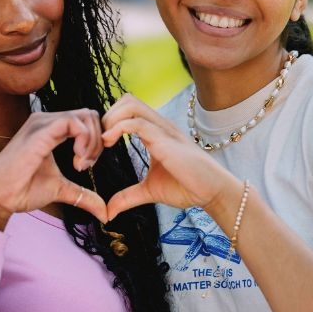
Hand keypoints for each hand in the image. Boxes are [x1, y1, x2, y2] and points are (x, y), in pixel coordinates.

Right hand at [0, 109, 108, 228]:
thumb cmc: (23, 189)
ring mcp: (41, 124)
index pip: (87, 120)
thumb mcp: (61, 189)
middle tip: (87, 165)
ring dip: (92, 141)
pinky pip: (73, 122)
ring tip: (81, 165)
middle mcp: (46, 121)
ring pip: (85, 116)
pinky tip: (77, 159)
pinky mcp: (39, 132)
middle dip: (98, 140)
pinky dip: (84, 139)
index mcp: (51, 129)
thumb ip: (84, 195)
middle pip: (90, 115)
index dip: (97, 140)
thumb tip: (105, 213)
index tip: (88, 164)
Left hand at [100, 94, 239, 219]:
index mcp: (156, 132)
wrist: (212, 192)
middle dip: (107, 116)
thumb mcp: (149, 191)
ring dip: (111, 119)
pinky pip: (137, 123)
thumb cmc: (187, 187)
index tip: (100, 145)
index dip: (110, 122)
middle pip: (127, 100)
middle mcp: (159, 126)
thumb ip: (128, 197)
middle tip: (100, 142)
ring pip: (131, 105)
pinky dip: (117, 129)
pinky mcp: (165, 141)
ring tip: (104, 142)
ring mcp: (163, 130)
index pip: (128, 110)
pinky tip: (109, 144)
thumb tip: (108, 212)